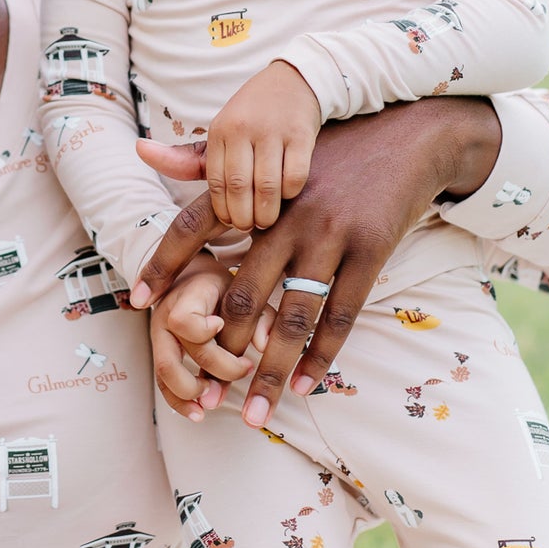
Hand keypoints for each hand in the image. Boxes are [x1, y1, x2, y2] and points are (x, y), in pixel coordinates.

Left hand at [132, 98, 502, 426]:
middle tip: (204, 391)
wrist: (408, 134)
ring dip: (271, 371)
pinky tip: (305, 385)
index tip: (140, 305)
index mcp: (255, 189)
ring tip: (253, 412)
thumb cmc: (327, 147)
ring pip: (291, 316)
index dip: (164, 265)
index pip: (193, 226)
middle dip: (218, 347)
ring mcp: (330, 234)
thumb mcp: (268, 148)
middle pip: (242, 293)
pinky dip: (321, 355)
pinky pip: (341, 314)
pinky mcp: (370, 250)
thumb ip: (203, 159)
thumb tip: (143, 152)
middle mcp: (287, 214)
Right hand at [149, 252, 252, 421]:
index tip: (222, 328)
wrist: (192, 278)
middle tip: (242, 370)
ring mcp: (159, 336)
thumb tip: (264, 345)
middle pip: (179, 351)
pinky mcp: (160, 353)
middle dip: (215, 370)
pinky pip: (162, 383)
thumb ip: (261, 316)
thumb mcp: (246, 292)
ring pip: (165, 371)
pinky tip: (197, 412)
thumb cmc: (222, 287)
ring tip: (215, 398)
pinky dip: (179, 402)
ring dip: (190, 392)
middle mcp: (166, 315)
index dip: (203, 331)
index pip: (184, 319)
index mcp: (188, 296)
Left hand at [199, 61, 321, 233]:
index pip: (215, 181)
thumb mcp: (219, 135)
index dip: (223, 209)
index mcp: (220, 130)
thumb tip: (139, 149)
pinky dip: (290, 193)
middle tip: (249, 227)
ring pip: (268, 185)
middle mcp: (244, 128)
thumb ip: (186, 158)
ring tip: (267, 219)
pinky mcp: (302, 133)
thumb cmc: (251, 118)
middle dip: (243, 215)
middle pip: (239, 186)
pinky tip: (287, 196)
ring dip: (267, 211)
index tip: (231, 222)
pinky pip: (295, 176)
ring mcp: (274, 130)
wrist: (294, 81)